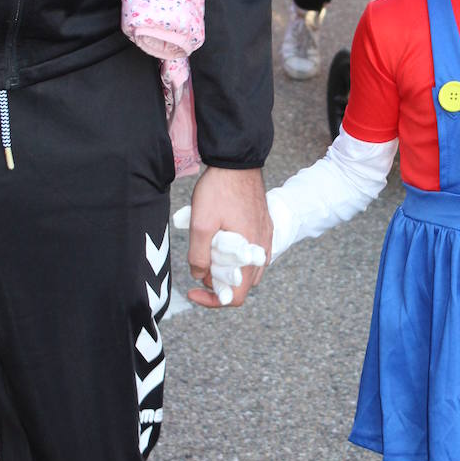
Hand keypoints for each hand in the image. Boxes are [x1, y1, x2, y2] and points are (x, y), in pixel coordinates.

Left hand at [173, 166, 271, 308]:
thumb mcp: (201, 224)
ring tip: (208, 253)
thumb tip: (200, 275)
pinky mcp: (263, 227)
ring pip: (246, 269)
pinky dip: (235, 255)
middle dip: (219, 283)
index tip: (194, 290)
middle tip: (199, 266)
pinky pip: (251, 252)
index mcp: (251, 255)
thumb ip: (199, 255)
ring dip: (227, 269)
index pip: (237, 296)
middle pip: (242, 284)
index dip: (213, 300)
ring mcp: (265, 238)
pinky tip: (221, 241)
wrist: (238, 160)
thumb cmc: (220, 190)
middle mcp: (263, 251)